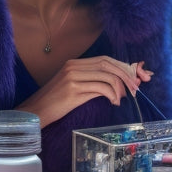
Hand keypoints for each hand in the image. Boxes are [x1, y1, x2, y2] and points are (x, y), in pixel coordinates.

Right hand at [18, 56, 152, 127]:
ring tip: (122, 98)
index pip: (106, 59)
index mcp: (75, 63)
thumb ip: (96, 82)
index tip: (135, 77)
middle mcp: (74, 66)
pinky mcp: (73, 89)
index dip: (123, 67)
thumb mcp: (77, 88)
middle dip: (126, 75)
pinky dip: (112, 94)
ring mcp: (72, 76)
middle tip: (135, 88)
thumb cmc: (57, 102)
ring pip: (107, 75)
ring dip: (120, 87)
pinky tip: (114, 102)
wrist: (35, 112)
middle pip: (108, 64)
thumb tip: (122, 85)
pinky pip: (101, 88)